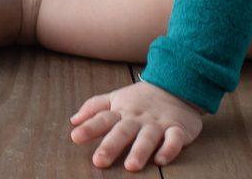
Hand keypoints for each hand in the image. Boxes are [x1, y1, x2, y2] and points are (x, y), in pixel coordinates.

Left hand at [70, 80, 204, 171]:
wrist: (176, 86)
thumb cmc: (141, 99)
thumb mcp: (116, 98)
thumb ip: (94, 107)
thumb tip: (73, 120)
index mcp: (121, 111)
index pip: (103, 119)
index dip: (90, 128)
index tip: (76, 136)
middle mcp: (138, 118)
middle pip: (123, 131)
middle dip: (111, 145)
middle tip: (99, 160)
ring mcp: (158, 123)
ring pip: (148, 137)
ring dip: (139, 151)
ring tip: (131, 166)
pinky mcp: (177, 129)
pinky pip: (174, 139)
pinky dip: (169, 149)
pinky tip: (161, 160)